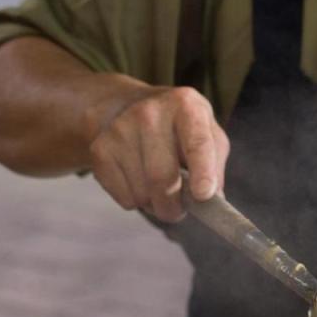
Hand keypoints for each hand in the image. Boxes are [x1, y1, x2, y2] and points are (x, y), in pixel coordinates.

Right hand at [86, 84, 229, 222]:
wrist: (123, 107)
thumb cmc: (177, 127)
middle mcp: (150, 112)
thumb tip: (213, 200)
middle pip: (163, 178)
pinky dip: (137, 201)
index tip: (203, 195)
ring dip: (155, 204)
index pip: (196, 143)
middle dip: (174, 207)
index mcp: (186, 105)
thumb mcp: (206, 132)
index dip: (202, 171)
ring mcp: (121, 129)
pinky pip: (125, 198)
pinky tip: (139, 181)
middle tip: (179, 211)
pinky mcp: (100, 149)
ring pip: (143, 194)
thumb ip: (216, 164)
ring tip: (159, 189)